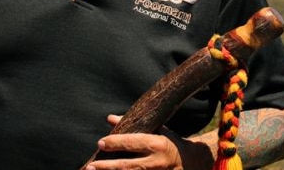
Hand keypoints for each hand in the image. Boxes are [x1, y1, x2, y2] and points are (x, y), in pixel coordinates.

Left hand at [84, 115, 212, 169]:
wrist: (193, 162)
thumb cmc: (170, 142)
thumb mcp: (156, 130)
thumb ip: (133, 126)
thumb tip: (110, 119)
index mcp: (157, 144)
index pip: (132, 143)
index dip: (115, 143)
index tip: (100, 143)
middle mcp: (157, 162)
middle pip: (128, 166)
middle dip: (107, 167)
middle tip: (91, 165)